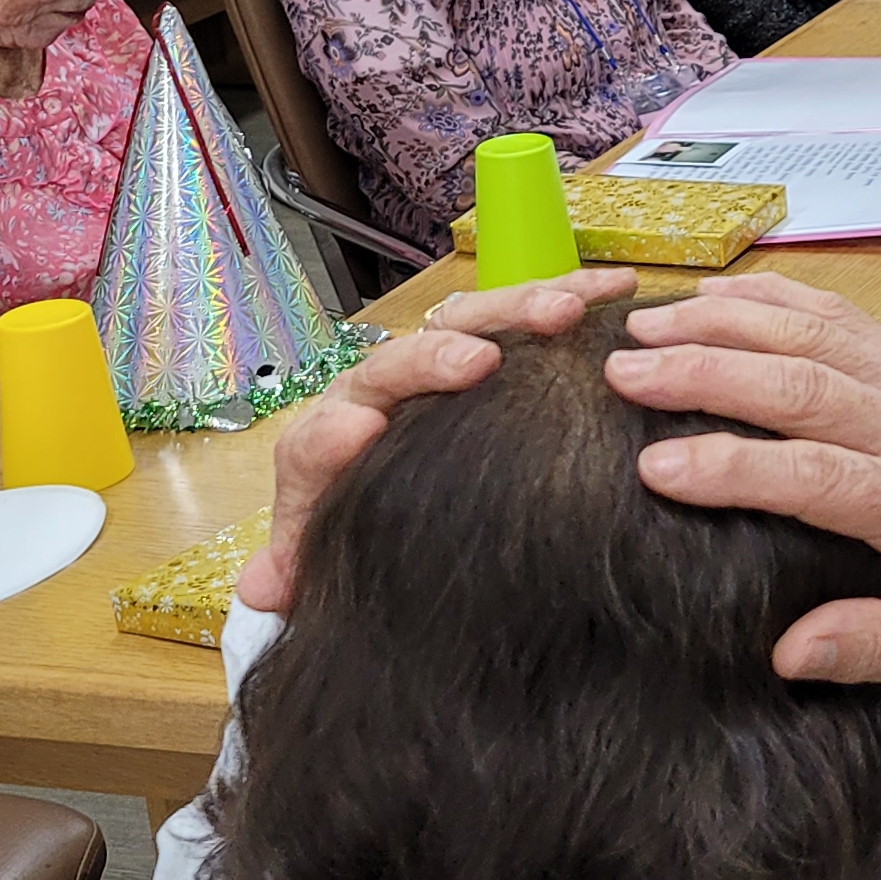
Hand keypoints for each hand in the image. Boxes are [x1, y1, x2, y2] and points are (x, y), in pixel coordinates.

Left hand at [236, 270, 634, 612]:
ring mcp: (433, 361)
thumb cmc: (360, 528)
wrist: (389, 499)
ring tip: (567, 311)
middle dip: (436, 355)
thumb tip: (267, 587)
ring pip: (465, 321)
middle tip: (478, 360)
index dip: (333, 434)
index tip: (359, 431)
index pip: (316, 439)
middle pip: (398, 361)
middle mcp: (376, 392)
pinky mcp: (485, 348)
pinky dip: (568, 297)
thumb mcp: (324, 562)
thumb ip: (294, 576)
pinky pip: (519, 315)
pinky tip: (612, 292)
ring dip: (517, 309)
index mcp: (326, 449)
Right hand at [610, 274, 880, 690]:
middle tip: (623, 372)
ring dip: (728, 322)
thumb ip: (871, 648)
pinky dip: (773, 299)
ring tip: (644, 325)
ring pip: (818, 333)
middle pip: (806, 384)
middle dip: (709, 372)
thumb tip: (787, 652)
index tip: (654, 465)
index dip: (733, 467)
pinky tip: (709, 296)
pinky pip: (841, 317)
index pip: (817, 476)